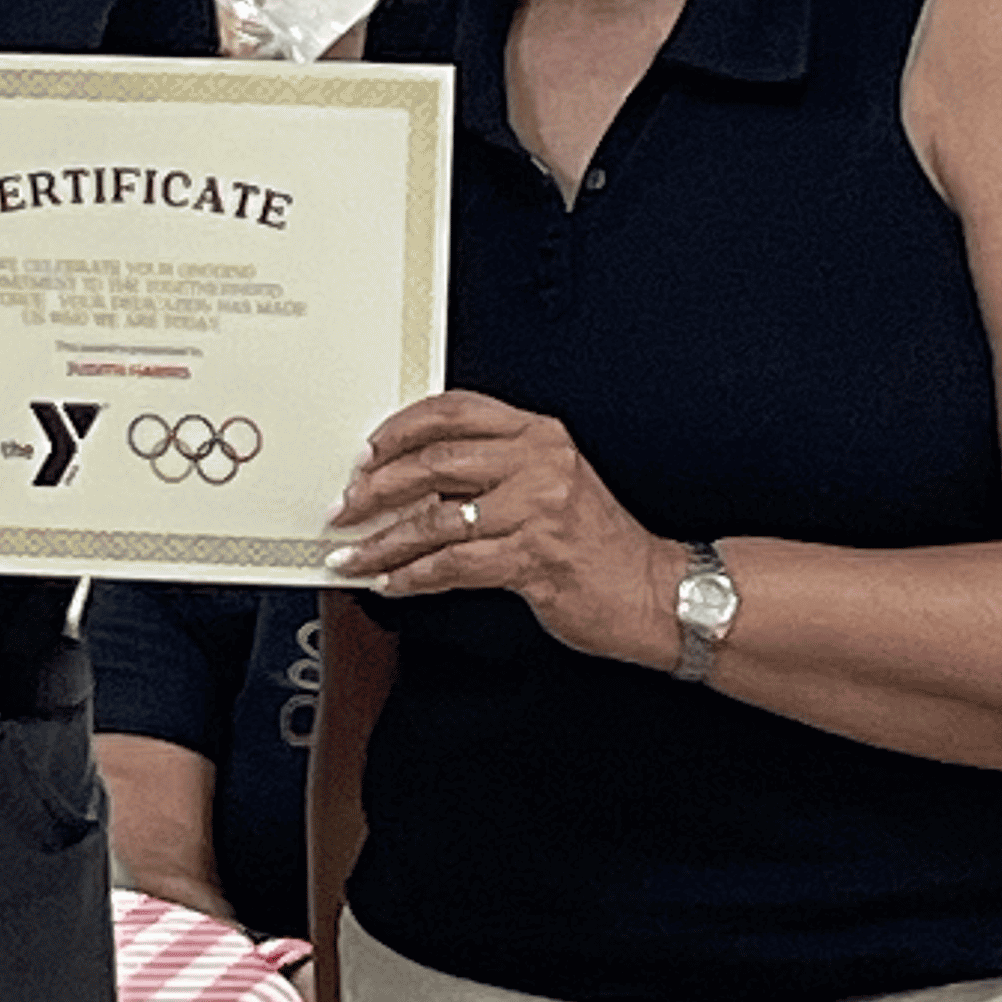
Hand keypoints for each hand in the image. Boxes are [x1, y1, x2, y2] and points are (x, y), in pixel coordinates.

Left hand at [326, 391, 678, 665]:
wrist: (655, 591)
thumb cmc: (597, 542)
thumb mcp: (551, 482)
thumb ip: (494, 468)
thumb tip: (412, 478)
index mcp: (539, 434)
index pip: (455, 411)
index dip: (401, 428)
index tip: (367, 453)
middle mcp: (539, 463)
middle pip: (435, 461)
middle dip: (378, 487)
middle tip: (346, 507)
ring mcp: (537, 509)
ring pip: (437, 517)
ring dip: (384, 540)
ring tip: (354, 555)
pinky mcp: (535, 558)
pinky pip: (454, 565)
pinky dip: (414, 576)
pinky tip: (392, 583)